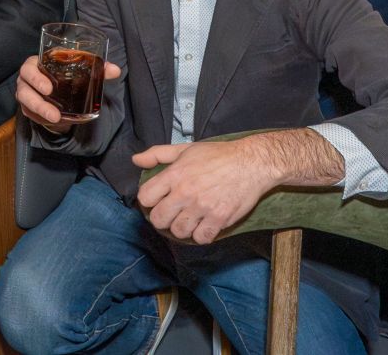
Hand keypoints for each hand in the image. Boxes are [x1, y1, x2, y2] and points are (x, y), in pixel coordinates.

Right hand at [15, 53, 122, 130]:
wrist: (57, 88)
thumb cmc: (66, 73)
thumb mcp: (80, 69)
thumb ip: (97, 70)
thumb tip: (116, 70)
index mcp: (37, 64)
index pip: (28, 67)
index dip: (35, 77)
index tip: (49, 88)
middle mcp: (27, 79)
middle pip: (23, 88)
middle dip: (36, 100)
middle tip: (53, 111)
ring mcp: (26, 93)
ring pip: (25, 103)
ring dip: (40, 112)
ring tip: (56, 119)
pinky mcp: (28, 107)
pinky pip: (30, 114)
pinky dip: (41, 118)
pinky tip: (54, 122)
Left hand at [133, 139, 280, 244]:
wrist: (251, 163)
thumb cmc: (218, 155)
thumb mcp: (185, 149)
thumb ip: (158, 154)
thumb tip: (136, 160)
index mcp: (174, 174)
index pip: (145, 197)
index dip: (148, 201)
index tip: (156, 200)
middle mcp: (185, 192)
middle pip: (158, 219)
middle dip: (162, 218)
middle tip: (171, 214)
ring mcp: (202, 207)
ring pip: (178, 231)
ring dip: (181, 228)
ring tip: (188, 220)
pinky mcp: (219, 219)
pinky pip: (200, 238)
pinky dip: (201, 235)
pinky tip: (204, 226)